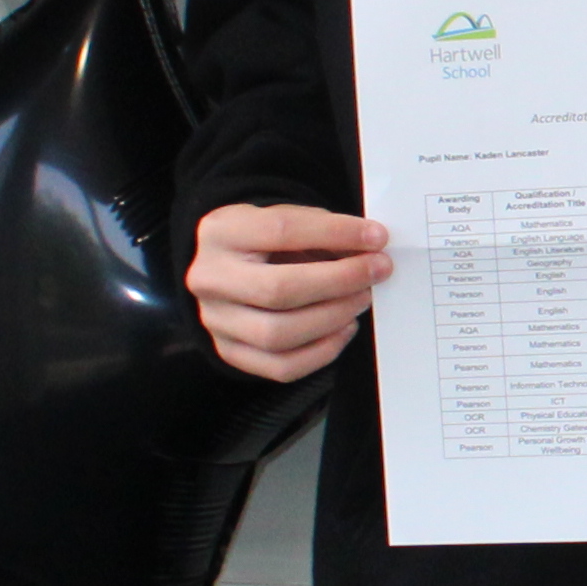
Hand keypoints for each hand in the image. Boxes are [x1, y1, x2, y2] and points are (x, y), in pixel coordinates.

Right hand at [187, 201, 386, 380]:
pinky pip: (282, 367)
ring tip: (361, 299)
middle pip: (278, 290)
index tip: (377, 237)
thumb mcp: (288, 218)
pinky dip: (323, 351)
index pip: (281, 231)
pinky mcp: (229, 352)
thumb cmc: (266, 241)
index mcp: (221, 232)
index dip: (335, 234)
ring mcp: (215, 321)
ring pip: (279, 334)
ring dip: (333, 317)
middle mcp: (209, 278)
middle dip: (340, 281)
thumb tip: (370, 249)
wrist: (229, 266)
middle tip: (377, 271)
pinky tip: (344, 328)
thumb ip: (323, 230)